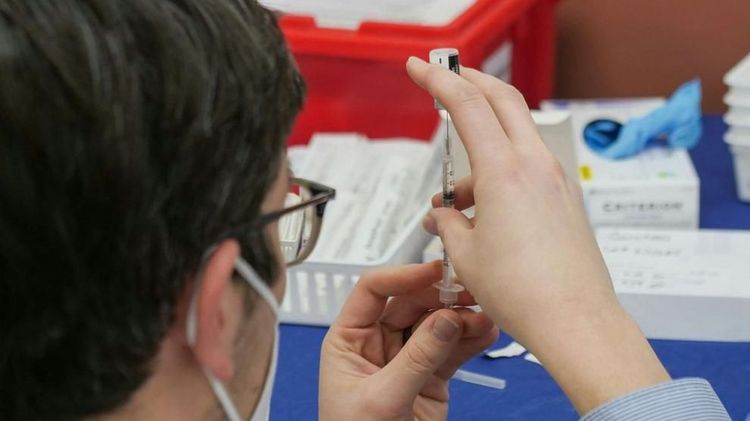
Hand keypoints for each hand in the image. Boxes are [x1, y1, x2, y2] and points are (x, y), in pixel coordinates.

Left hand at [319, 261, 497, 419]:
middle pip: (411, 302)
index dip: (402, 276)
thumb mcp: (381, 399)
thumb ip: (416, 358)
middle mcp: (376, 343)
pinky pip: (452, 350)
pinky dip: (471, 340)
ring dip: (462, 318)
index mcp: (349, 340)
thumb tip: (444, 319)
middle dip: (441, 297)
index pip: (373, 291)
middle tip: (469, 293)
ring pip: (436, 324)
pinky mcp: (430, 377)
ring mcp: (406, 358)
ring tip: (484, 317)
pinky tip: (486, 333)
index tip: (433, 271)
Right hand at [406, 57, 669, 413]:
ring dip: (481, 150)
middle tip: (445, 81)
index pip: (466, 104)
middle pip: (503, 99)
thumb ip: (448, 223)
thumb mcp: (465, 255)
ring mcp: (555, 179)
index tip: (418, 67)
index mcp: (504, 171)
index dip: (438, 79)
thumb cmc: (522, 292)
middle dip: (471, 83)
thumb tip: (443, 215)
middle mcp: (535, 165)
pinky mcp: (565, 199)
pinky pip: (528, 168)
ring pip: (514, 137)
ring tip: (453, 202)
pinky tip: (482, 213)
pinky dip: (501, 173)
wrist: (575, 321)